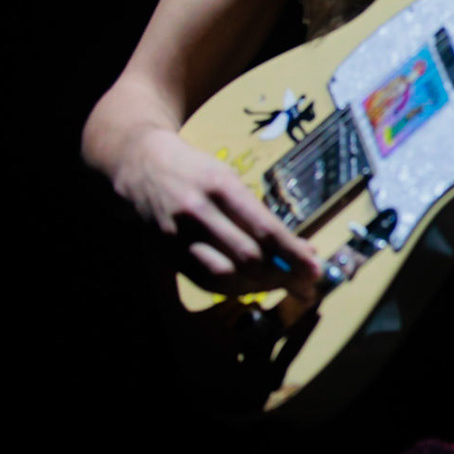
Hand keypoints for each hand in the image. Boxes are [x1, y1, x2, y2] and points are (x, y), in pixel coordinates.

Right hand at [114, 127, 321, 296]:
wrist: (138, 164)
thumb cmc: (196, 171)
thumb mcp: (230, 179)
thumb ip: (260, 215)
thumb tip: (300, 250)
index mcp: (221, 186)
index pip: (264, 229)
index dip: (293, 255)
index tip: (315, 270)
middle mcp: (198, 212)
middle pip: (247, 258)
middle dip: (282, 277)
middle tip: (305, 286)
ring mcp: (178, 236)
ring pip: (225, 276)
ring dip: (260, 287)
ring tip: (282, 286)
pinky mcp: (166, 253)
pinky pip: (204, 282)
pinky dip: (233, 290)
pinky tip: (252, 287)